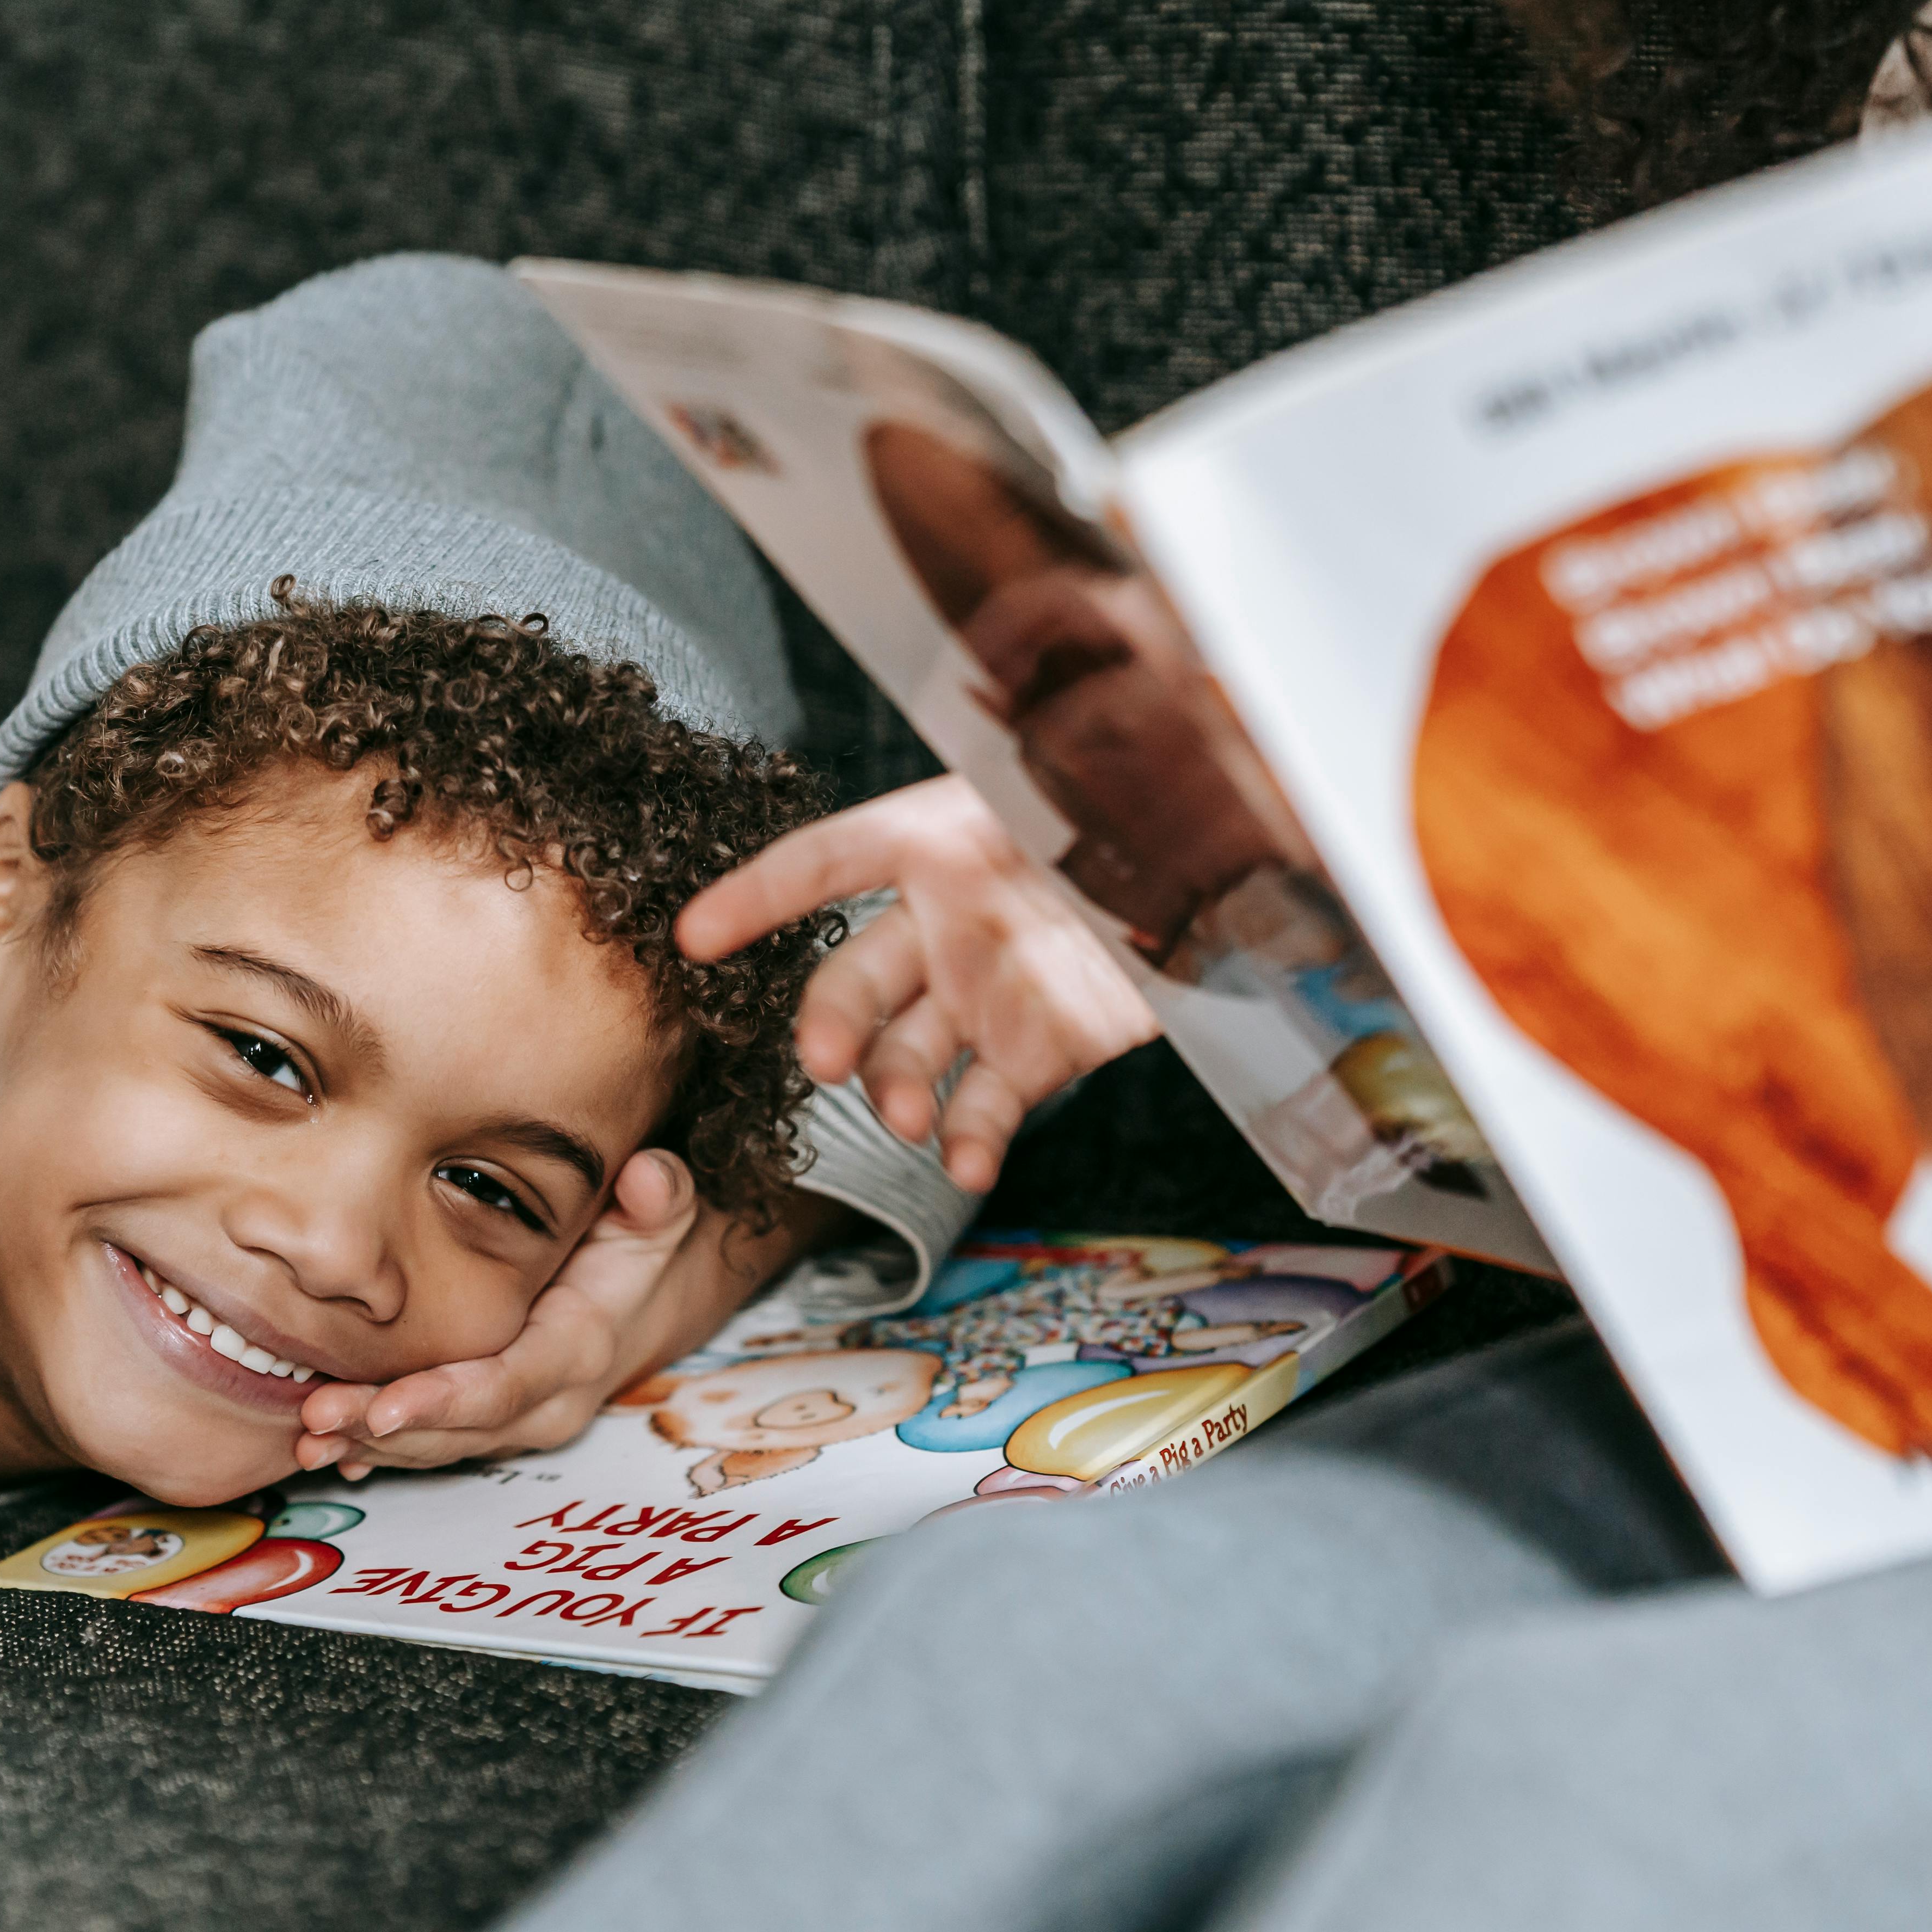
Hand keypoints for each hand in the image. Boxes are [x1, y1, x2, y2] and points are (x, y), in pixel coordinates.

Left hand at [289, 1157, 849, 1477]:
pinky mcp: (488, 1425)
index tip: (387, 1408)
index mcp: (578, 1351)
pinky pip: (431, 1446)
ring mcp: (516, 1422)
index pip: (507, 1384)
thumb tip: (647, 1177)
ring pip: (438, 1446)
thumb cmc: (635, 1252)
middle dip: (386, 1430)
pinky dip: (377, 1450)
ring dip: (370, 1445)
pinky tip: (324, 1450)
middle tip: (316, 1421)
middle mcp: (548, 1402)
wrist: (644, 1306)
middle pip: (459, 1429)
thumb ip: (657, 1197)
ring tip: (306, 1437)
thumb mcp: (657, 1220)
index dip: (447, 1402)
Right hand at [678, 775, 1158, 1190]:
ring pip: (909, 1053)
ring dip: (893, 1092)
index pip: (828, 862)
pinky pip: (983, 1102)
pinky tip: (965, 1161)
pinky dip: (970, 1139)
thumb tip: (968, 770)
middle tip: (828, 1066)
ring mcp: (989, 994)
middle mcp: (950, 923)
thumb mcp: (1084, 789)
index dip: (758, 896)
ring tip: (905, 1118)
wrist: (1238, 890)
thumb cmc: (1151, 821)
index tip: (693, 939)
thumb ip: (1021, 794)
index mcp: (943, 844)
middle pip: (856, 980)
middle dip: (830, 1026)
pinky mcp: (1039, 1052)